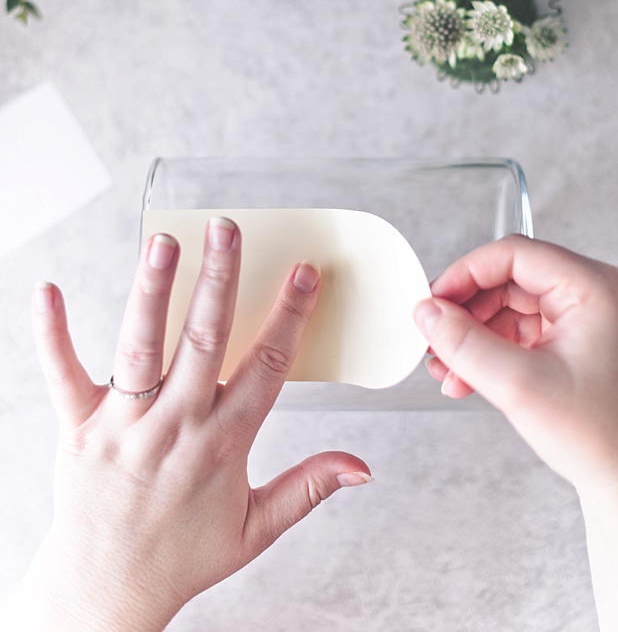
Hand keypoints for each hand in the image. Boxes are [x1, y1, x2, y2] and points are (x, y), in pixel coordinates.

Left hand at [15, 219, 370, 631]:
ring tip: (163, 243)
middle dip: (219, 281)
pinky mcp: (79, 430)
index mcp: (223, 445)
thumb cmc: (183, 556)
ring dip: (152, 292)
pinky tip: (48, 290)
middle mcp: (175, 427)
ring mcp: (123, 426)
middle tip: (228, 230)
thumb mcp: (256, 529)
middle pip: (203, 342)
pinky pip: (63, 376)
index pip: (267, 367)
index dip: (290, 316)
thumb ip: (309, 488)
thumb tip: (363, 466)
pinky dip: (52, 333)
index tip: (305, 272)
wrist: (107, 593)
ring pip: (140, 347)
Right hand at [414, 235, 617, 495]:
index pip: (513, 255)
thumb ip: (464, 344)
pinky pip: (523, 329)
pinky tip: (469, 376)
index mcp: (594, 288)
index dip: (465, 274)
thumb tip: (428, 312)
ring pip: (511, 306)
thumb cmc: (602, 438)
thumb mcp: (518, 386)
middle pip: (509, 279)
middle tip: (436, 338)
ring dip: (475, 335)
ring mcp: (588, 316)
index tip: (434, 301)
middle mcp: (595, 293)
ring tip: (449, 369)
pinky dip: (493, 349)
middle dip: (467, 312)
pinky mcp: (579, 339)